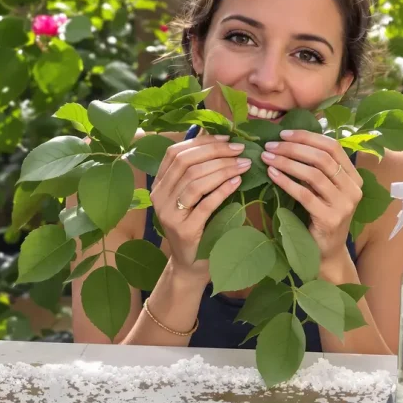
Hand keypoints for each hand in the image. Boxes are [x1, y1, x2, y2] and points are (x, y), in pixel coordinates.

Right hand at [150, 132, 251, 280]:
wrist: (190, 263)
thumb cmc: (196, 225)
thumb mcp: (191, 196)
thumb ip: (197, 172)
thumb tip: (219, 140)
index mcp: (159, 184)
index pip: (176, 153)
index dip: (202, 142)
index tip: (227, 138)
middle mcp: (159, 197)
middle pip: (186, 164)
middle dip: (216, 153)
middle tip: (240, 150)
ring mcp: (169, 214)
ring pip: (195, 181)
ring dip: (223, 169)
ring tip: (244, 165)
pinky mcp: (184, 230)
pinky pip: (205, 204)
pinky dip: (222, 190)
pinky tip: (237, 182)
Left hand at [260, 129, 363, 260]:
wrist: (326, 252)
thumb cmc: (321, 216)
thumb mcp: (324, 190)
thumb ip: (317, 169)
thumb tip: (289, 140)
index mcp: (354, 177)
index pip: (333, 146)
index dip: (307, 137)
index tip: (283, 134)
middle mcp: (353, 189)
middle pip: (322, 158)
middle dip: (293, 148)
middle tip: (270, 146)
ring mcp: (344, 205)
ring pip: (313, 174)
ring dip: (287, 162)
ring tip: (267, 158)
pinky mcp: (330, 219)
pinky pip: (304, 194)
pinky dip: (286, 181)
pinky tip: (272, 174)